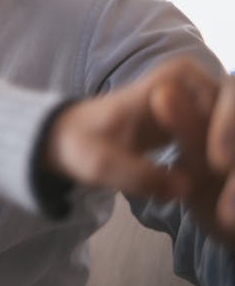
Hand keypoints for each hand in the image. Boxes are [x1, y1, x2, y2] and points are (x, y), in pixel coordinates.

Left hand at [45, 57, 234, 247]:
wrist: (67, 141)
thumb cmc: (81, 145)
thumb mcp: (101, 164)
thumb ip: (140, 175)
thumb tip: (187, 188)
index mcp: (165, 85)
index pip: (222, 94)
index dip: (226, 126)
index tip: (219, 162)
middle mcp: (188, 89)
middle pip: (232, 113)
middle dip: (232, 145)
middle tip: (225, 181)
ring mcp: (195, 107)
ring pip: (230, 130)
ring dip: (231, 160)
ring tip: (226, 200)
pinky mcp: (196, 126)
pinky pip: (224, 141)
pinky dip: (225, 163)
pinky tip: (223, 195)